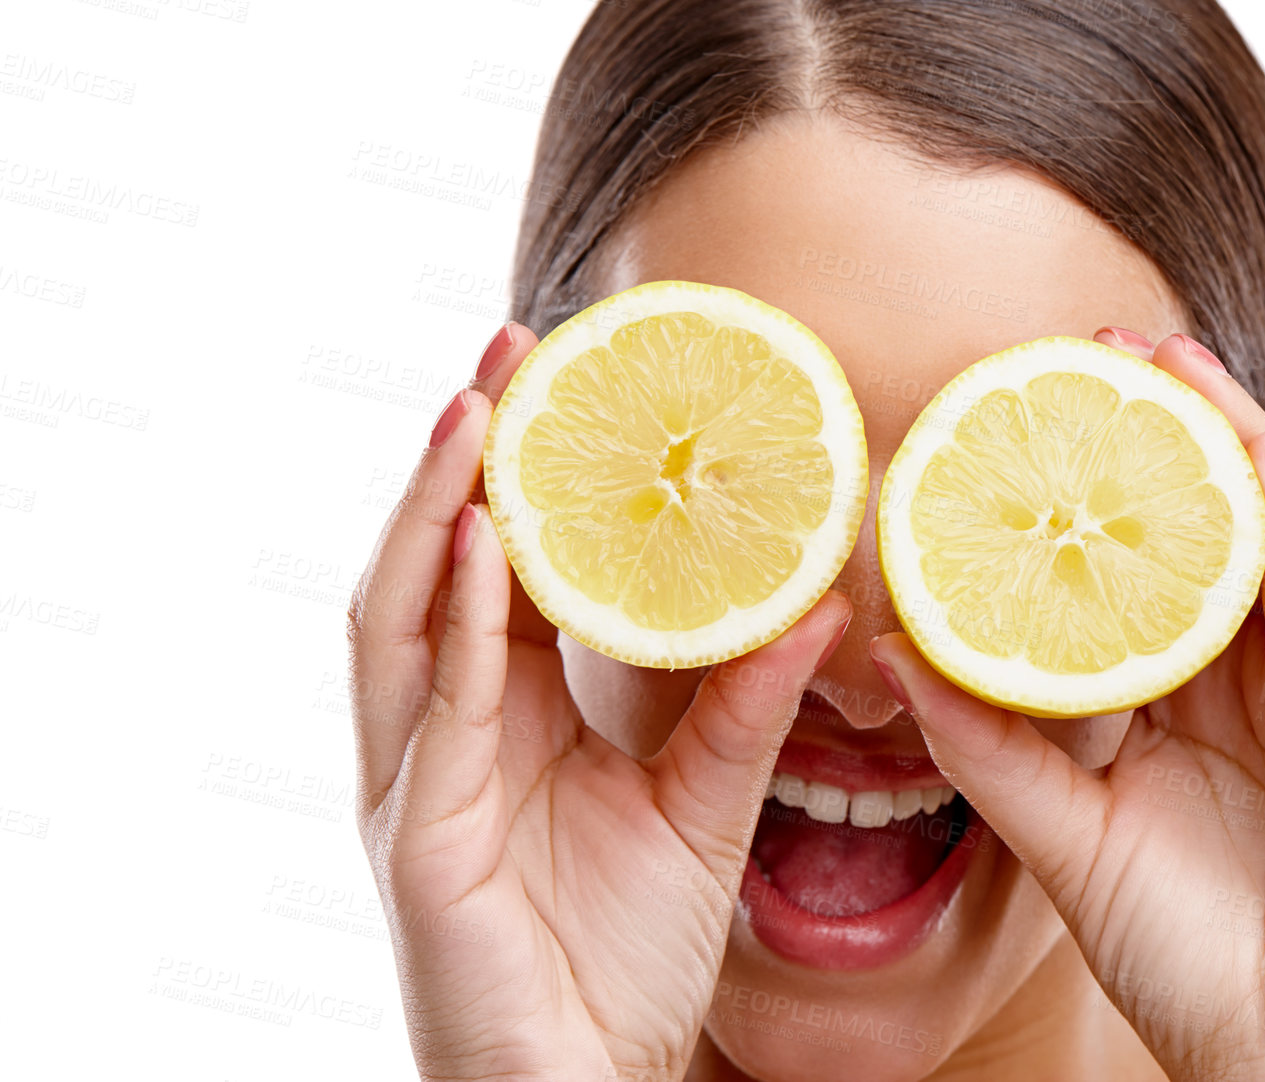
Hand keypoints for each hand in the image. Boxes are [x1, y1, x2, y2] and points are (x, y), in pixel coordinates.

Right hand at [346, 325, 850, 1081]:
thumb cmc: (625, 960)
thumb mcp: (703, 807)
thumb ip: (748, 708)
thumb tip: (820, 605)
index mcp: (504, 720)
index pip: (501, 575)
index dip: (519, 478)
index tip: (562, 379)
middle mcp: (444, 738)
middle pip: (432, 570)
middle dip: (464, 460)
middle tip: (511, 350)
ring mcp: (416, 788)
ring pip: (399, 621)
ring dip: (433, 511)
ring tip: (475, 410)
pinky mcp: (418, 846)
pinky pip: (433, 718)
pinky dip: (453, 625)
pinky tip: (482, 550)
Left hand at [868, 330, 1264, 1080]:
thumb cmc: (1183, 955)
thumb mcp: (1065, 836)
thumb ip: (994, 751)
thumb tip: (901, 660)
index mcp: (1189, 702)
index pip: (1145, 566)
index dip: (1100, 487)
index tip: (1028, 416)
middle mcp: (1253, 682)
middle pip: (1210, 526)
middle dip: (1162, 430)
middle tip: (1095, 348)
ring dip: (1226, 436)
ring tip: (1164, 357)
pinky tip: (1243, 448)